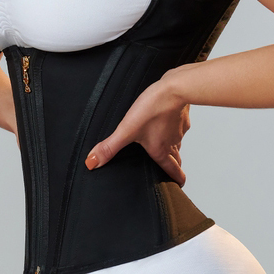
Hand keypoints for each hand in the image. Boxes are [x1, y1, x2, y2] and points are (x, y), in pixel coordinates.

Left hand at [84, 68, 190, 186]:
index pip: (173, 171)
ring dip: (172, 146)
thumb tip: (93, 162)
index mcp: (161, 151)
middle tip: (172, 170)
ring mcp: (179, 129)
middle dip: (175, 166)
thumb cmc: (154, 108)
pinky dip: (173, 127)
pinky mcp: (181, 116)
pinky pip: (179, 126)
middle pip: (177, 159)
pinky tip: (165, 121)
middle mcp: (173, 142)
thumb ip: (109, 147)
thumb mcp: (127, 129)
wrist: (174, 88)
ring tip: (163, 145)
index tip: (178, 185)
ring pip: (177, 142)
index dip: (177, 180)